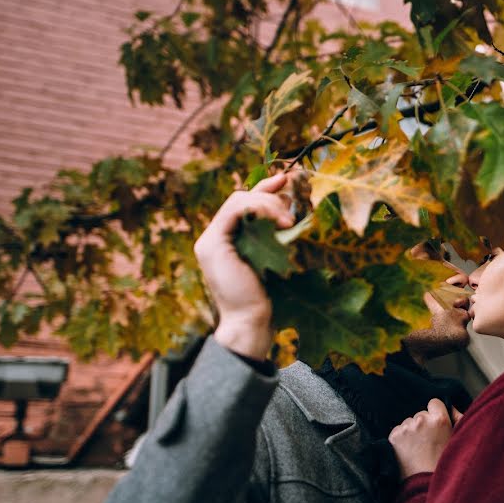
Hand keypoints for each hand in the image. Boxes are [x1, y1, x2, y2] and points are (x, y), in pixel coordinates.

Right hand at [194, 173, 293, 359]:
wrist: (251, 322)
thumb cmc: (269, 296)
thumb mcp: (276, 257)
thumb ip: (275, 234)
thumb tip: (292, 207)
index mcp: (228, 240)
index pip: (243, 204)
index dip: (264, 189)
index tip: (286, 179)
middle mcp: (215, 237)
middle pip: (241, 198)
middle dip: (270, 195)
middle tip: (293, 206)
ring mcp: (210, 240)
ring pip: (238, 201)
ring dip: (268, 205)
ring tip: (289, 222)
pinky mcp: (212, 244)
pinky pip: (234, 210)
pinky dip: (258, 209)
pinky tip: (280, 223)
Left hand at [388, 399, 462, 478]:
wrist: (424, 485)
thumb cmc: (444, 465)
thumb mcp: (457, 440)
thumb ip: (458, 419)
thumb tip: (451, 406)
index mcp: (440, 420)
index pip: (434, 402)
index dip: (435, 413)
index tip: (435, 424)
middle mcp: (422, 420)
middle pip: (420, 414)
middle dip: (423, 424)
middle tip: (427, 442)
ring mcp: (406, 428)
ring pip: (408, 422)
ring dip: (411, 431)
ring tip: (417, 449)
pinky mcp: (394, 436)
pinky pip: (397, 431)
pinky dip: (401, 439)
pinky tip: (408, 451)